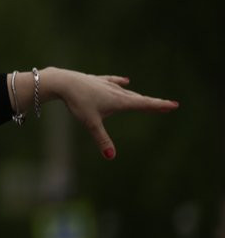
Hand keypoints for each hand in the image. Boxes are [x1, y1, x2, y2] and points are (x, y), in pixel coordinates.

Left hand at [36, 68, 177, 159]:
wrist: (64, 82)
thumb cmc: (78, 102)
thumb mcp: (91, 123)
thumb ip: (102, 140)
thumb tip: (111, 157)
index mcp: (119, 101)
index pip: (144, 105)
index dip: (159, 106)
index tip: (174, 105)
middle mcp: (116, 91)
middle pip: (138, 99)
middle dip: (152, 103)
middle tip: (167, 106)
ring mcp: (106, 84)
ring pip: (126, 92)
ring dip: (137, 96)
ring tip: (146, 99)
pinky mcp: (96, 80)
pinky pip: (112, 82)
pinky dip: (120, 83)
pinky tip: (125, 81)